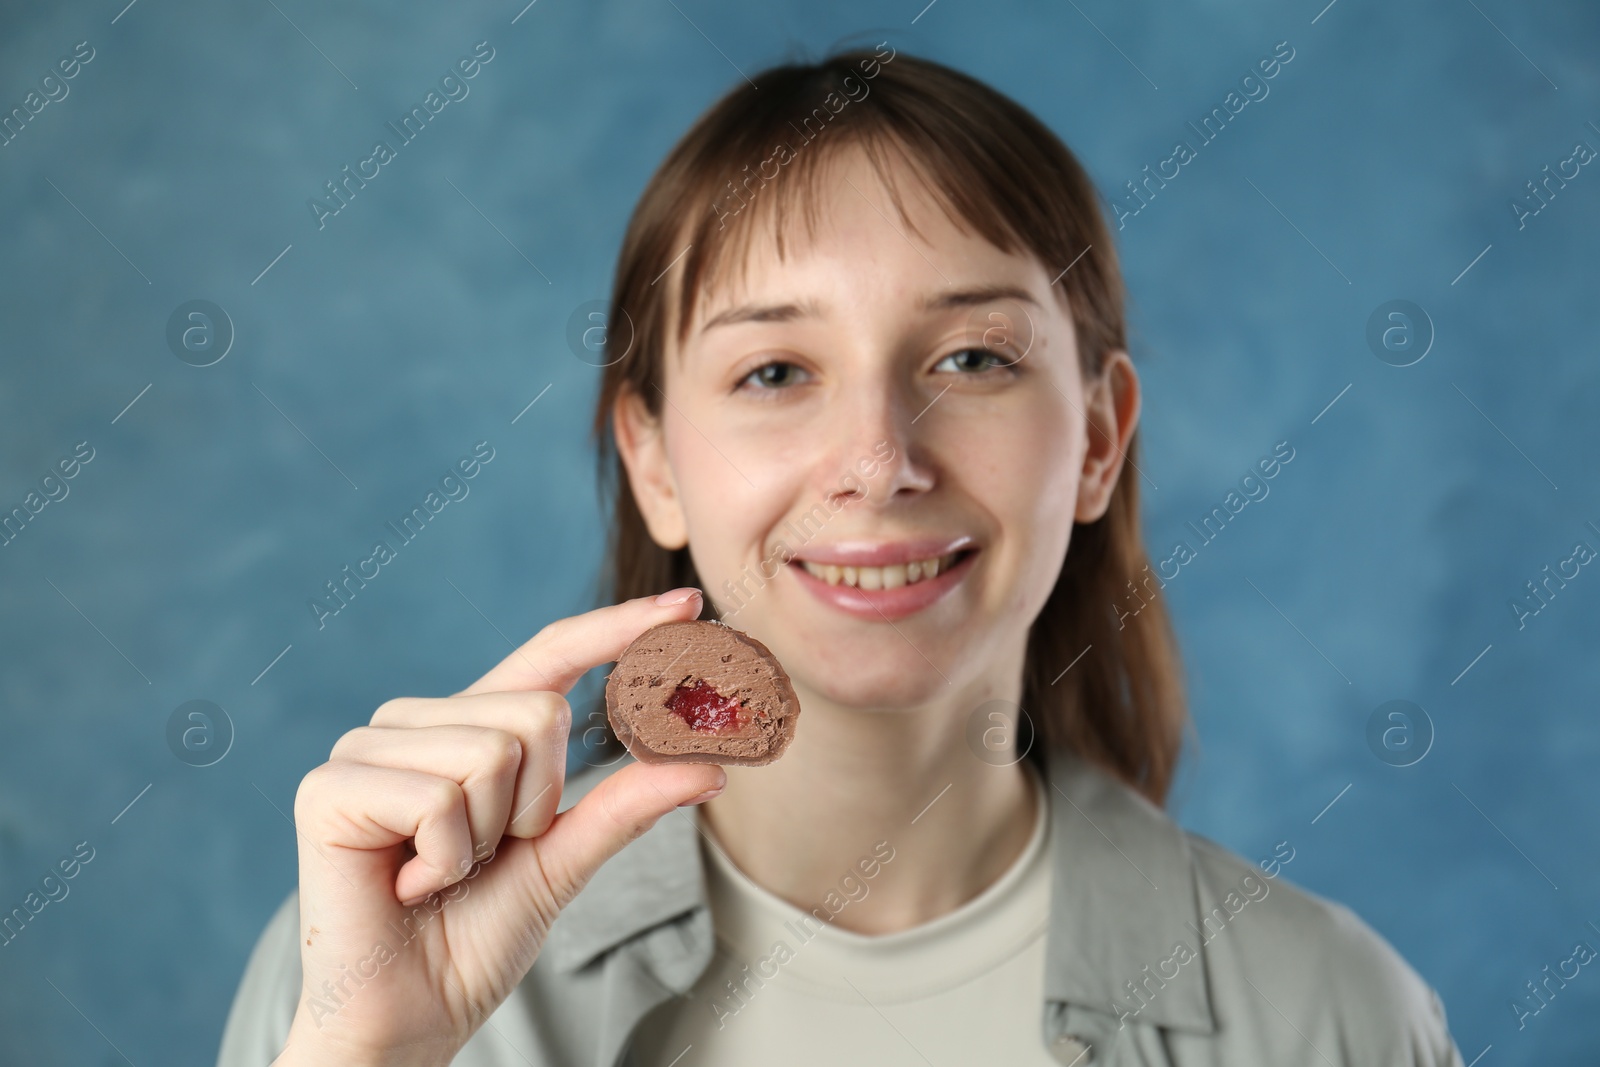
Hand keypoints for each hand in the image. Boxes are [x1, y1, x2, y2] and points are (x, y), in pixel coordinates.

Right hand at [274, 588, 724, 1066]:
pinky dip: (443, 858)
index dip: (617, 628)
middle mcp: (416, 721)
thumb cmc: (474, 937)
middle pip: (536, 713)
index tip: (688, 604)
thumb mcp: (563, 862)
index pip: (550, 656)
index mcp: (470, 727)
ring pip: (492, 752)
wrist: (410, 1017)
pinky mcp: (329, 787)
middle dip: (536, 806)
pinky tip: (409, 886)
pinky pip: (438, 797)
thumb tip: (710, 766)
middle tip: (486, 858)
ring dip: (488, 838)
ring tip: (443, 874)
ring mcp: (367, 747)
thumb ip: (625, 807)